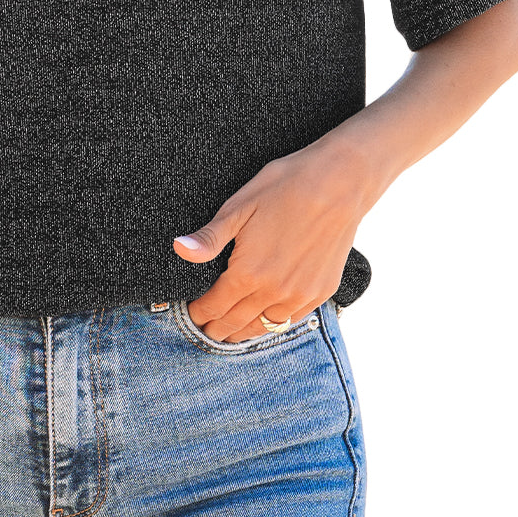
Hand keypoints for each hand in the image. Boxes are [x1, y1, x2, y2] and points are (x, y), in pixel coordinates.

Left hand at [172, 143, 368, 342]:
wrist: (338, 184)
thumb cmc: (285, 187)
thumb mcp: (239, 207)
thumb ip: (209, 237)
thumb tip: (179, 249)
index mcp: (248, 273)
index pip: (214, 306)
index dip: (199, 313)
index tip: (191, 315)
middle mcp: (273, 292)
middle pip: (236, 322)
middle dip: (216, 328)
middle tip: (205, 330)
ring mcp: (300, 295)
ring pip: (263, 327)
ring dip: (244, 331)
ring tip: (230, 332)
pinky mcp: (321, 292)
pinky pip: (291, 320)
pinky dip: (273, 323)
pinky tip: (265, 320)